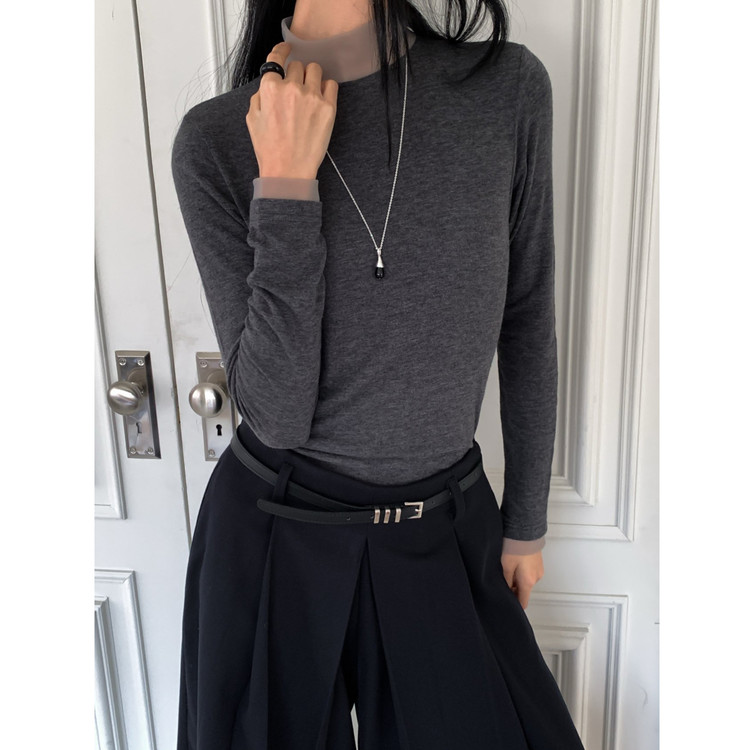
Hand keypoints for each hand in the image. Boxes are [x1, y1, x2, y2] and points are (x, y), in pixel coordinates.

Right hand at [246, 41, 338, 179]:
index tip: (287, 48)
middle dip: (296, 75)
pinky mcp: (328, 108)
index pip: (277, 57)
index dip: (282, 50)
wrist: (288, 171)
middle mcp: (290, 88)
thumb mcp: (252, 119)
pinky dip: (327, 88)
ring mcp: (311, 97)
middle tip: (296, 90)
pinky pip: (332, 84)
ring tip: (310, 94)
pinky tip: (321, 100)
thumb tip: (269, 83)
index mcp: (269, 89)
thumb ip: (260, 95)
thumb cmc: (270, 149)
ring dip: (312, 78)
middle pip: (297, 65)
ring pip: (315, 69)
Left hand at [501, 550, 543, 609]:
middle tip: (503, 579)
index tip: (508, 602)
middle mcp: (536, 578)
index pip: (523, 602)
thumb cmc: (515, 546)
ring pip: (526, 580)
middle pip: (524, 591)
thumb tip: (505, 589)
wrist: (525, 531)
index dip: (515, 604)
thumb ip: (506, 581)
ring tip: (508, 567)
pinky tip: (515, 562)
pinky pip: (530, 571)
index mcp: (528, 582)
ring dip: (517, 578)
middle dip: (513, 588)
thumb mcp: (505, 566)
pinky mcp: (538, 562)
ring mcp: (538, 570)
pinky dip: (522, 570)